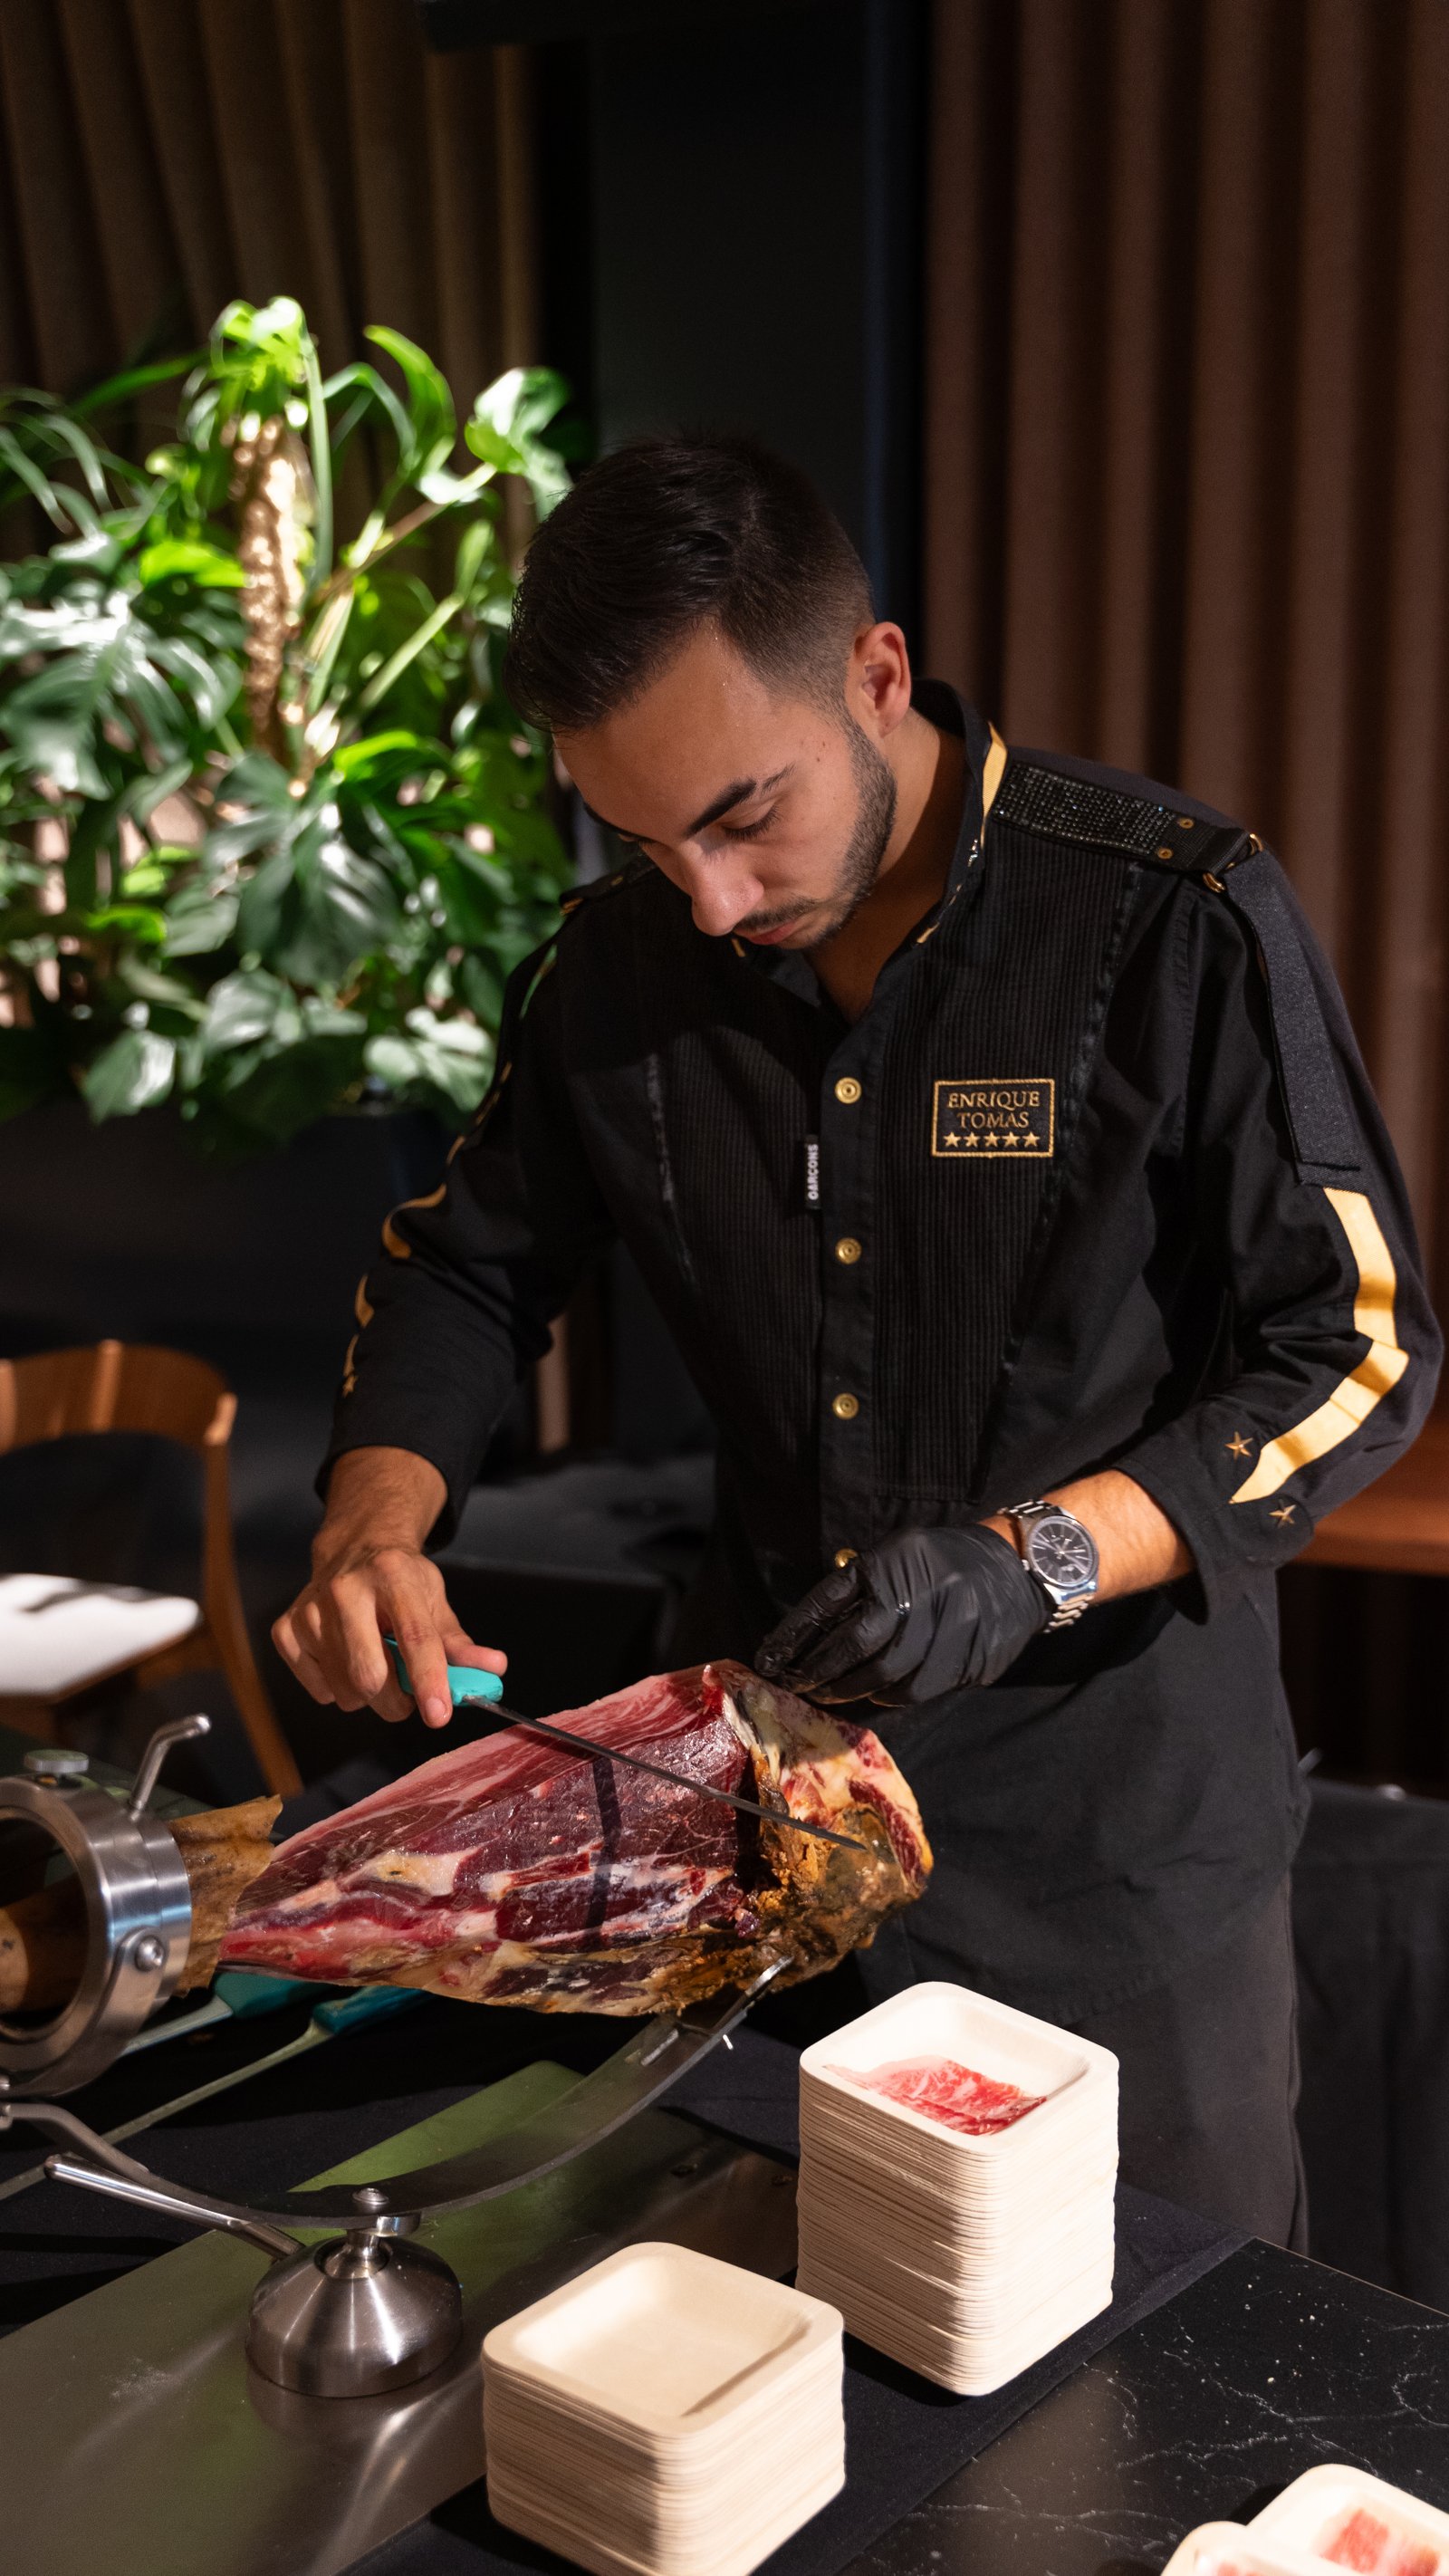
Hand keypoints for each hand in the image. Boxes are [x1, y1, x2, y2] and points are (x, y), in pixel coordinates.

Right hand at [272, 1446, 505, 1727]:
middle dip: (395, 1703)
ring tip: (376, 1667)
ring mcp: (310, 1608)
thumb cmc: (401, 1580)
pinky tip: (345, 1661)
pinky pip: (316, 1688)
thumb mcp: (436, 1602)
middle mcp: (345, 1588)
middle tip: (406, 1697)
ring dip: (368, 1697)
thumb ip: (462, 1643)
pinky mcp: (286, 1627)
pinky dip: (336, 1689)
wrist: (354, 1548)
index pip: (414, 1637)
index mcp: (392, 1574)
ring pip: (344, 1689)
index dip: (428, 1681)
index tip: (439, 1715)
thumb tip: (494, 1670)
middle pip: (370, 1675)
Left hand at [755, 1524, 1049, 1706]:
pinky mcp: (972, 1659)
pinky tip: (881, 1692)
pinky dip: (894, 1696)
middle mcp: (922, 1596)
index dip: (795, 1636)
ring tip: (837, 1691)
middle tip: (802, 1685)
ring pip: (891, 1678)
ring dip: (856, 1689)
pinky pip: (923, 1689)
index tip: (769, 1659)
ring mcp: (952, 1630)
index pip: (830, 1603)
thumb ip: (858, 1588)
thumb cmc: (940, 1560)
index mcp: (893, 1565)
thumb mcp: (894, 1555)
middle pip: (859, 1648)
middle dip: (823, 1672)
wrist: (1014, 1567)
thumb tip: (806, 1634)